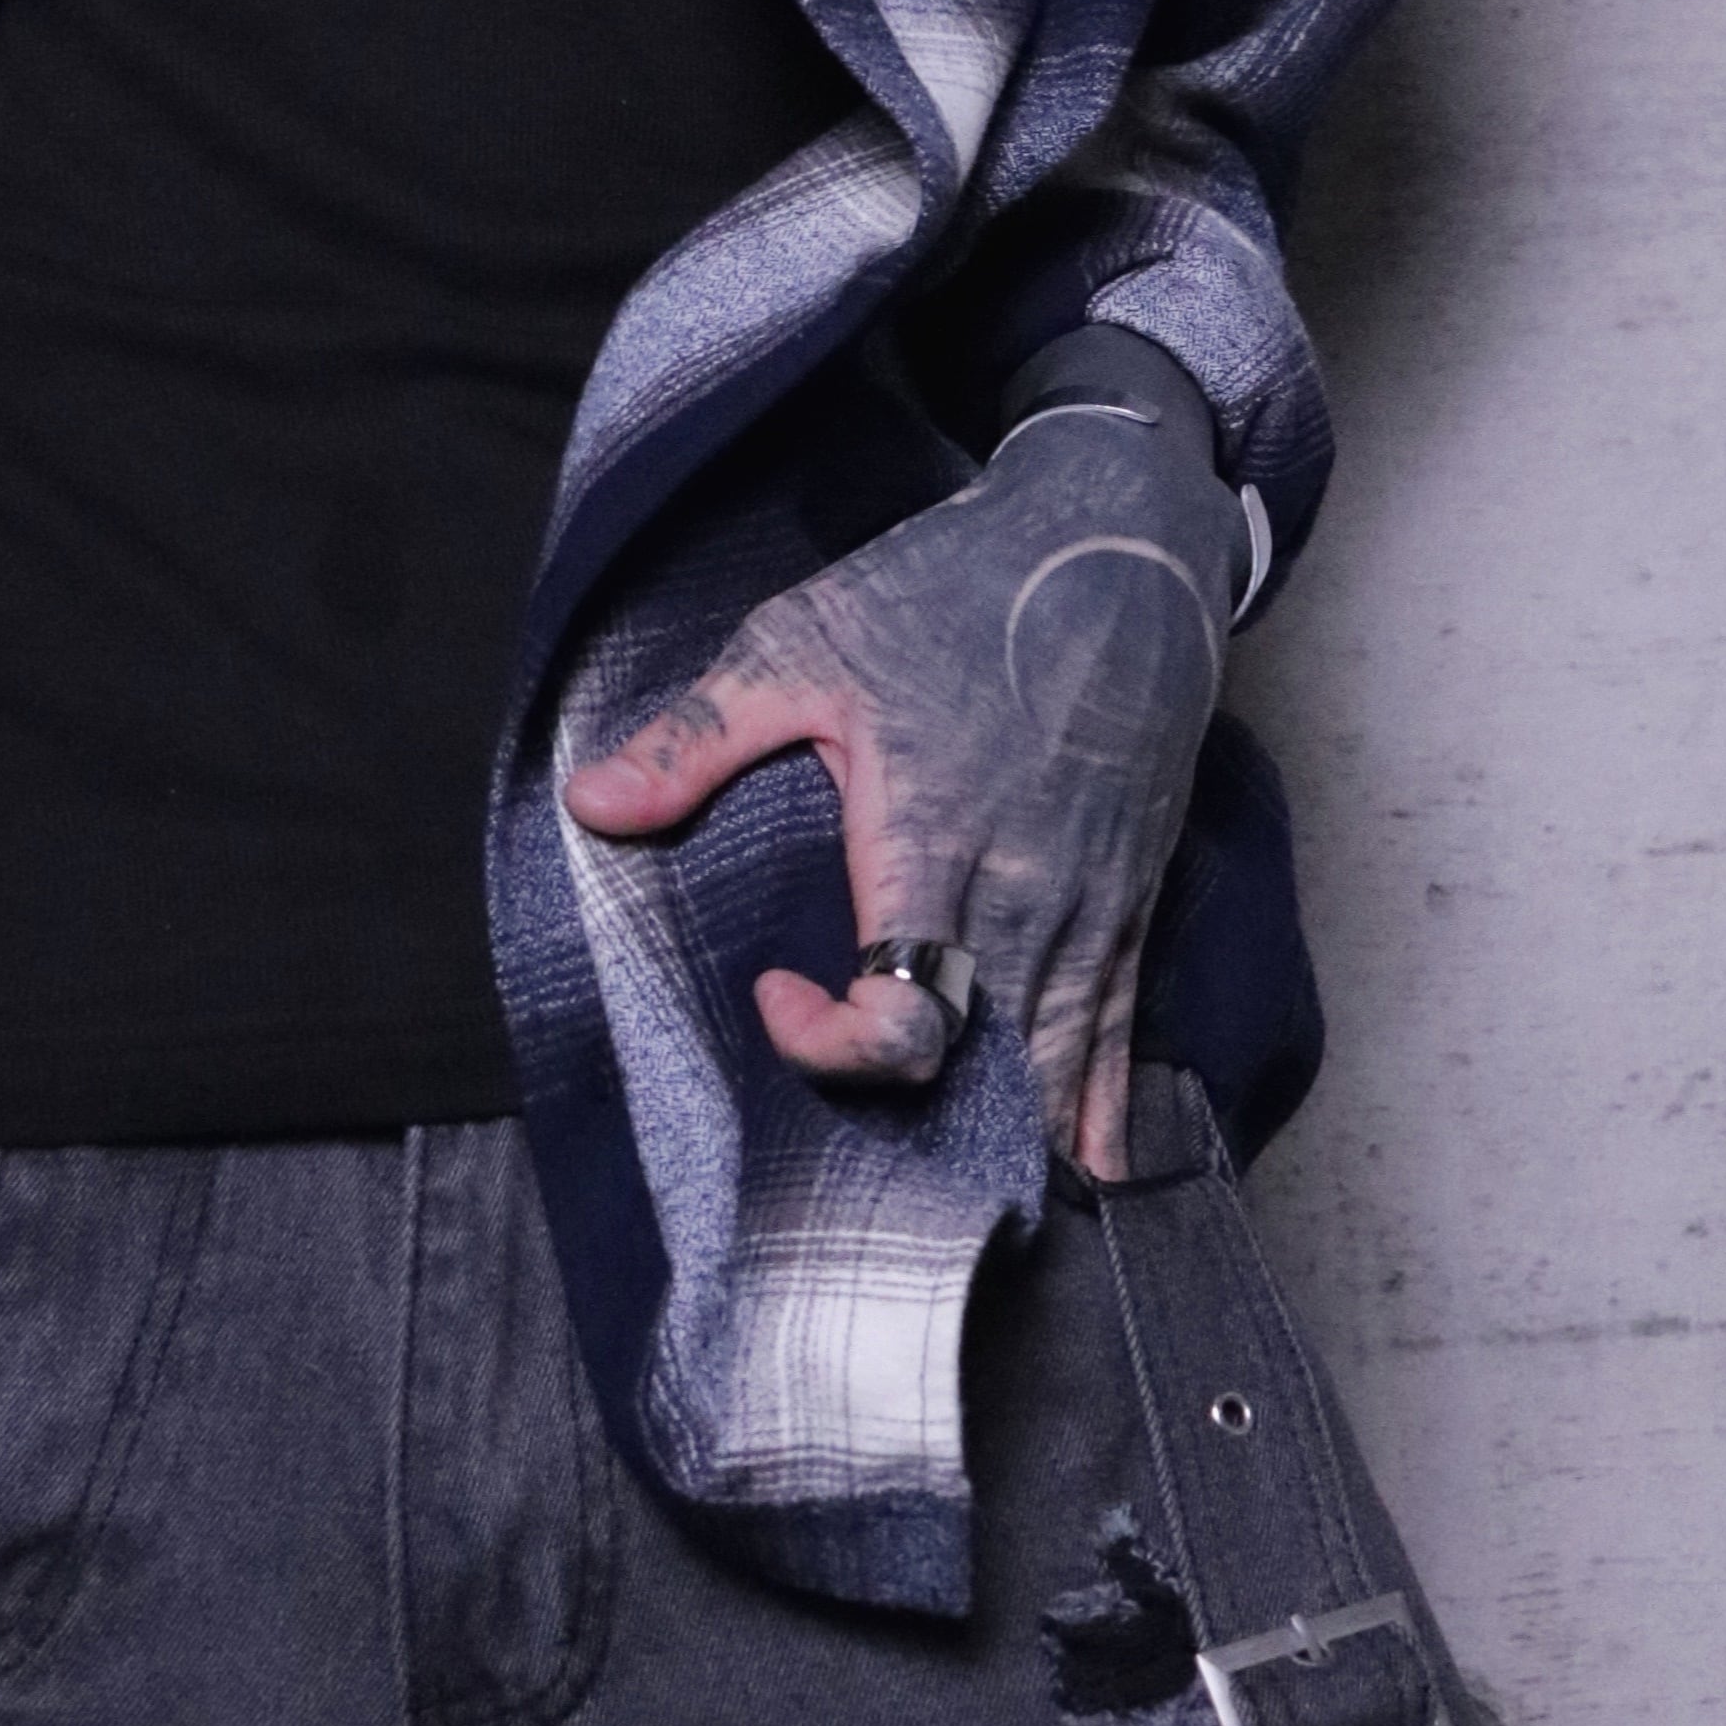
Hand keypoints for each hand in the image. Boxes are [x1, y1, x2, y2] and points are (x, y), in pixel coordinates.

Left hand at [562, 396, 1239, 1176]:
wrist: (1117, 544)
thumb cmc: (950, 589)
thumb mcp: (803, 642)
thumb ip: (698, 737)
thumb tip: (590, 806)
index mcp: (936, 849)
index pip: (901, 1024)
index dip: (829, 1045)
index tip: (772, 988)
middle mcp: (1025, 900)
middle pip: (987, 1072)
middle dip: (919, 1116)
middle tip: (852, 1095)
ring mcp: (1093, 905)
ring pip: (1060, 1066)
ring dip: (1012, 1129)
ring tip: (961, 1181)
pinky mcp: (1136, 894)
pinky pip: (1121, 1028)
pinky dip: (1100, 1100)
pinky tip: (1091, 1161)